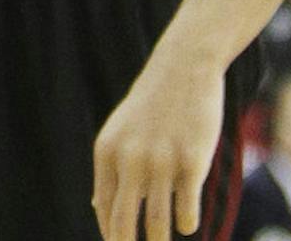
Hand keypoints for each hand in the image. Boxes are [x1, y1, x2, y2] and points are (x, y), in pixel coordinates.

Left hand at [92, 47, 223, 240]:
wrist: (184, 66)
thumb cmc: (152, 106)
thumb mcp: (120, 132)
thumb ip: (110, 170)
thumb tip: (98, 211)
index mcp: (107, 152)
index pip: (105, 211)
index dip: (113, 238)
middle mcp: (130, 158)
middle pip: (124, 226)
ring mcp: (161, 161)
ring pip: (157, 225)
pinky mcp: (192, 161)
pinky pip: (187, 212)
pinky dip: (187, 223)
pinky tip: (187, 221)